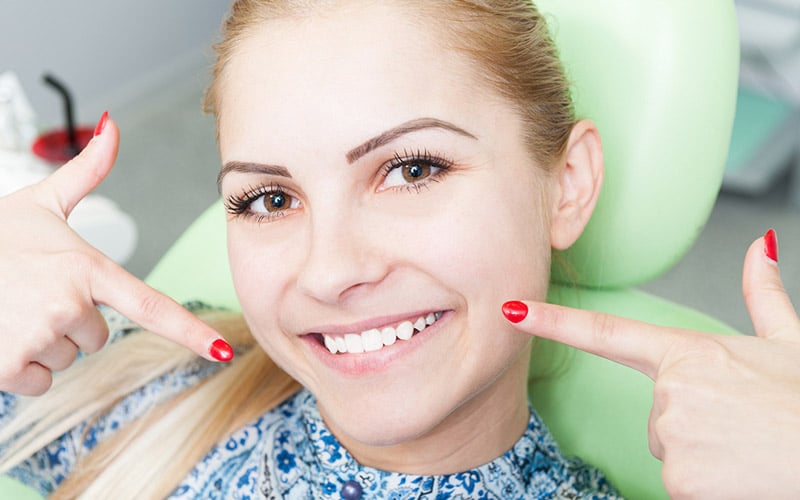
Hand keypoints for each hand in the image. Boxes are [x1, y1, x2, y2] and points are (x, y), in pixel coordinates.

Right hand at [0, 113, 232, 396]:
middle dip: (72, 321)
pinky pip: (39, 380)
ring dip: (44, 342)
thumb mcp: (41, 201)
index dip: (190, 332)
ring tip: (13, 308)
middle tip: (33, 293)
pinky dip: (18, 365)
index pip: (151, 306)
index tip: (223, 350)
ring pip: (68, 357)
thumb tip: (112, 126)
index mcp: (86, 268)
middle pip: (98, 335)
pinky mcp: (8, 364)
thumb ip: (86, 170)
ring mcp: (38, 335)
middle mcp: (69, 304)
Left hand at [504, 231, 799, 498]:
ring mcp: (671, 435)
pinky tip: (736, 473)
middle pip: (655, 412)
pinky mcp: (678, 478)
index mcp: (688, 353)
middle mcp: (671, 390)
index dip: (552, 320)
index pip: (604, 332)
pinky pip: (678, 482)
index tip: (512, 308)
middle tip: (737, 426)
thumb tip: (760, 246)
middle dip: (688, 422)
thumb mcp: (789, 344)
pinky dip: (704, 483)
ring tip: (742, 448)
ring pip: (666, 449)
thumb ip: (764, 296)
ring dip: (699, 453)